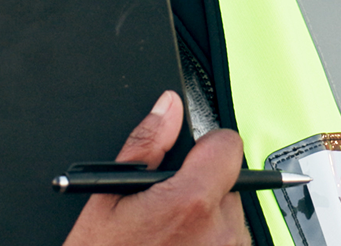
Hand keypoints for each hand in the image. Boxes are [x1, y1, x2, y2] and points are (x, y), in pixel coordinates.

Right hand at [62, 91, 250, 245]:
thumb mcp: (110, 196)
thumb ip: (145, 144)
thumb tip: (167, 107)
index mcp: (191, 201)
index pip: (228, 144)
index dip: (205, 144)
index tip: (186, 157)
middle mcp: (221, 229)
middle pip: (228, 179)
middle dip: (201, 183)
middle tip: (164, 206)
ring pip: (229, 212)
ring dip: (206, 215)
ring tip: (167, 233)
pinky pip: (230, 239)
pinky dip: (209, 239)